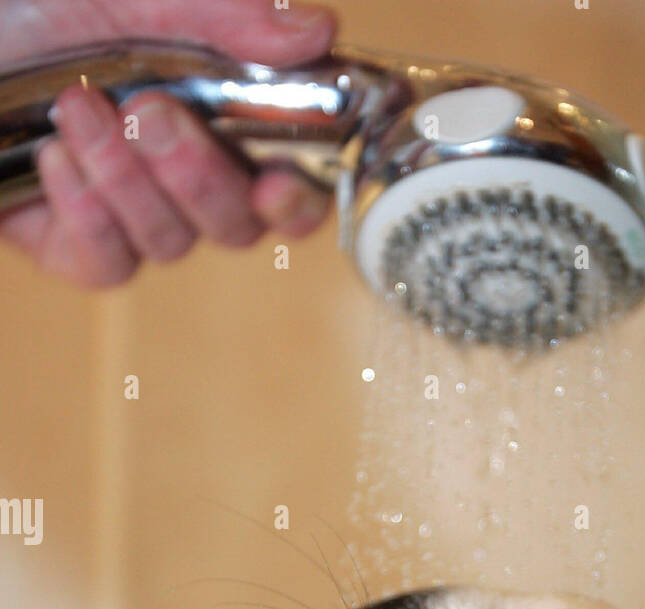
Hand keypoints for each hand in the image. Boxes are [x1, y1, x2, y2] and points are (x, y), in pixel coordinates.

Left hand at [0, 0, 336, 286]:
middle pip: (237, 226)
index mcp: (224, 117)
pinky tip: (54, 157)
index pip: (294, 185)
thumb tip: (316, 30)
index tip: (276, 184)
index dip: (299, 199)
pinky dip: (86, 212)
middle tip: (149, 112)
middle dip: (197, 176)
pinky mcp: (81, 250)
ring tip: (76, 107)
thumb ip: (224, 13)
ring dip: (125, 177)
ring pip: (170, 243)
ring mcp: (137, 219)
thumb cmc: (45, 8)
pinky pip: (109, 264)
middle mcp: (189, 178)